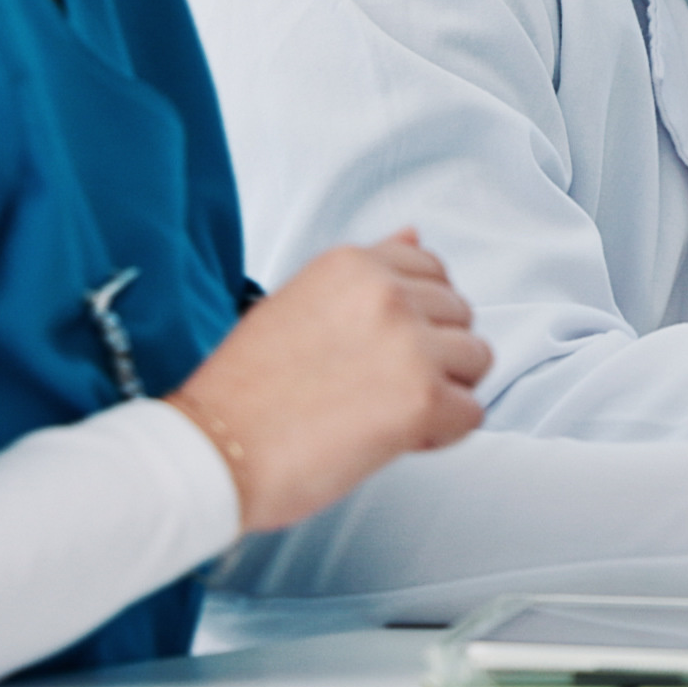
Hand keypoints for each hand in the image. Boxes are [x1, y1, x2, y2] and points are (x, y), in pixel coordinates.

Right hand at [168, 231, 491, 531]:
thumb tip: (415, 234)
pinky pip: (471, 413)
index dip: (416, 319)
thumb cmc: (245, 391)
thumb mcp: (299, 303)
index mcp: (353, 264)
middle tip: (375, 389)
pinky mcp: (423, 399)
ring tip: (384, 411)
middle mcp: (387, 293)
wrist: (211, 451)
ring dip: (443, 390)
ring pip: (475, 360)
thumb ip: (366, 273)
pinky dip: (441, 433)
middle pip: (460, 315)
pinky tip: (391, 439)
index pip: (433, 271)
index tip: (380, 349)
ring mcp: (410, 344)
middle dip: (433, 354)